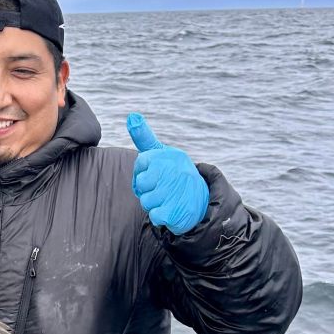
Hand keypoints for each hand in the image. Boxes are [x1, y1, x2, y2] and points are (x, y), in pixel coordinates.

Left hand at [127, 113, 208, 235]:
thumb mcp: (162, 153)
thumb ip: (144, 137)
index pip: (140, 163)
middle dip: (147, 190)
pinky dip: (160, 216)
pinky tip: (171, 210)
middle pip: (141, 184)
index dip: (143, 172)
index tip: (155, 174)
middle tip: (162, 188)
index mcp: (168, 156)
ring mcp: (173, 191)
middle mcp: (172, 170)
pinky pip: (154, 216)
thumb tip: (132, 116)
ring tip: (168, 199)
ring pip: (146, 201)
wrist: (202, 200)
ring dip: (154, 204)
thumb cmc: (174, 174)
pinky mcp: (174, 211)